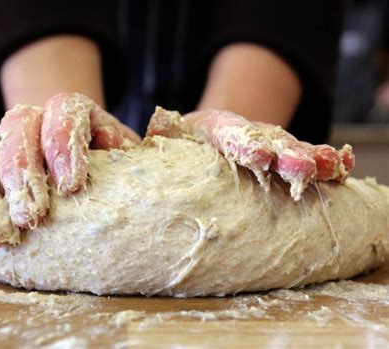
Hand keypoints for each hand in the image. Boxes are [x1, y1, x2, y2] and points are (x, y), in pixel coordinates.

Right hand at [0, 93, 140, 247]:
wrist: (85, 176)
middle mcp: (40, 124)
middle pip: (21, 126)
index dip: (65, 142)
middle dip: (21, 170)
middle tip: (31, 216)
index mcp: (79, 115)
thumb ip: (155, 140)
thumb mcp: (139, 154)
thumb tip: (163, 123)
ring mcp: (11, 146)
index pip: (67, 109)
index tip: (72, 185)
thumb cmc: (119, 168)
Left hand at [147, 108, 353, 199]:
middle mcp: (246, 134)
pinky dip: (324, 164)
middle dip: (286, 155)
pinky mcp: (281, 158)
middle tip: (302, 168)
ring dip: (311, 159)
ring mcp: (268, 144)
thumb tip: (142, 130)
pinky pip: (305, 159)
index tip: (258, 154)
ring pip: (292, 150)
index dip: (245, 144)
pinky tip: (341, 169)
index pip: (231, 135)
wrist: (208, 131)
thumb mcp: (167, 133)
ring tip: (330, 168)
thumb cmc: (182, 140)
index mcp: (214, 128)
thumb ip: (159, 132)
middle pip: (269, 142)